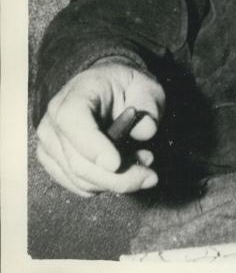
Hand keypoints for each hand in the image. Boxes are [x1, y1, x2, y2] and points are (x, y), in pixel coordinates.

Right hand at [36, 61, 164, 196]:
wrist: (108, 90)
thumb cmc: (127, 87)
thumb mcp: (146, 86)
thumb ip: (149, 106)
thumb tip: (145, 131)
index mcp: (76, 94)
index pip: (73, 121)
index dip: (93, 146)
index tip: (116, 163)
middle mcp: (54, 121)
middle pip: (77, 161)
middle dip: (116, 176)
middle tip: (150, 176)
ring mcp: (49, 145)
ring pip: (80, 180)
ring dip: (116, 180)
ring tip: (143, 161)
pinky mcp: (53, 164)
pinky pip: (80, 186)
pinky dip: (106, 184)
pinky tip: (125, 167)